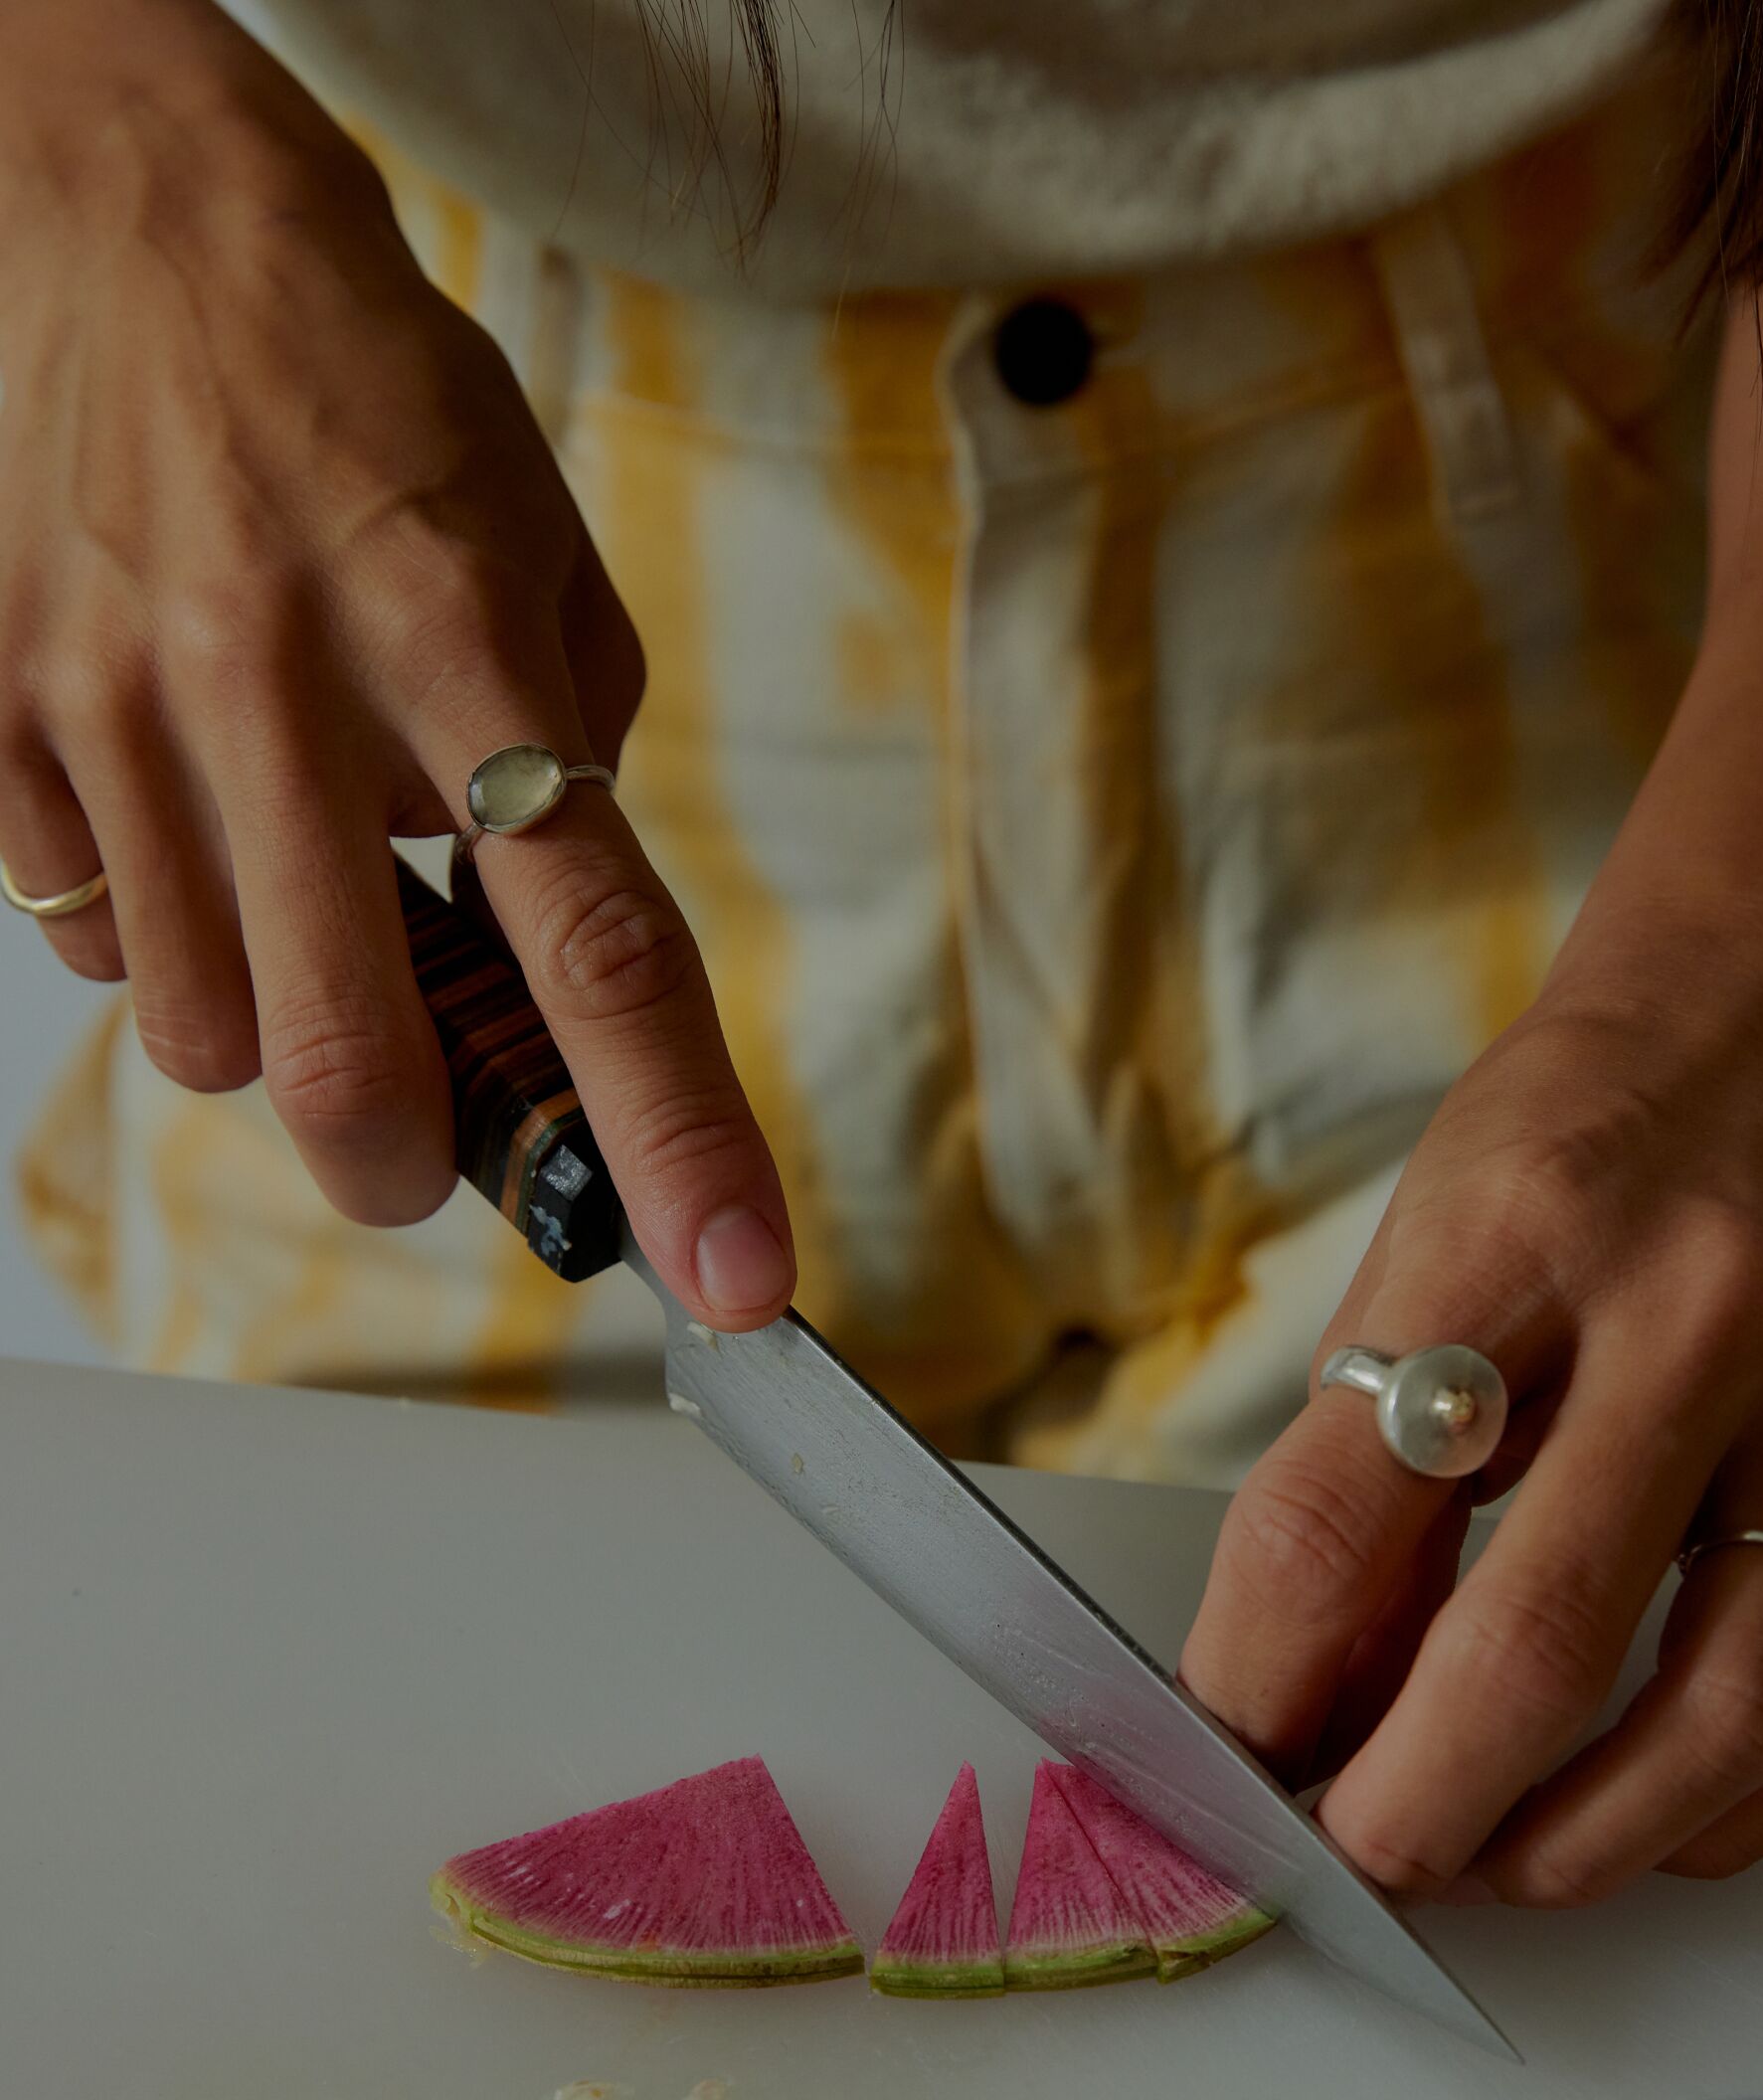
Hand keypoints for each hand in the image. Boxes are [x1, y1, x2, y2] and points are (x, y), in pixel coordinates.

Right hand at [0, 0, 793, 1323]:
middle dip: (400, 1160)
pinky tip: (177, 812)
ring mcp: (115, 710)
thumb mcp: (535, 529)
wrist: (118, 210)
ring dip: (266, 1026)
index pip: (593, 945)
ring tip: (284, 887)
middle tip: (419, 1140)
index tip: (727, 1272)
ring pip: (198, 1031)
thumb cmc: (351, 373)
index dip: (668, 1134)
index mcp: (459, 639)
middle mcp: (277, 689)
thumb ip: (574, 736)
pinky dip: (148, 928)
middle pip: (346, 1067)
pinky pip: (81, 936)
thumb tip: (550, 913)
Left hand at [1180, 663, 1762, 1904]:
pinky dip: (1736, 1811)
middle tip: (1358, 1856)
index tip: (1230, 1762)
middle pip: (1537, 1641)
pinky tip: (1648, 1817)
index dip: (1257, 1684)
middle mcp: (1689, 1323)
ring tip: (1496, 1866)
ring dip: (1586, 1842)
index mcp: (1512, 1241)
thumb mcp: (1413, 1251)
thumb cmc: (1572, 1136)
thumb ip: (1353, 1475)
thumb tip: (1286, 1703)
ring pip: (1726, 1710)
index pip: (1342, 1519)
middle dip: (1417, 1805)